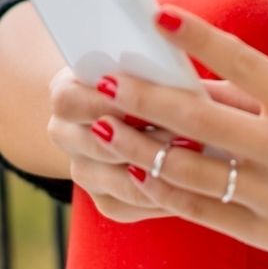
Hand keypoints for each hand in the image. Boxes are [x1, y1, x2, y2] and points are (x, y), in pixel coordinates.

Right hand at [46, 60, 262, 223]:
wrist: (125, 108)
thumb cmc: (139, 74)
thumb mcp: (137, 62)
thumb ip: (148, 68)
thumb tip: (180, 78)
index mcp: (64, 96)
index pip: (72, 102)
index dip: (116, 103)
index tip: (157, 99)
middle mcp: (64, 137)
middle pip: (101, 148)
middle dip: (151, 142)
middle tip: (195, 134)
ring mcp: (83, 172)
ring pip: (123, 184)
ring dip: (164, 173)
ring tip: (203, 159)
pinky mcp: (106, 201)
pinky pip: (136, 206)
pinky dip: (168, 196)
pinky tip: (198, 184)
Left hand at [87, 4, 267, 268]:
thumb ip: (261, 98)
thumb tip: (194, 80)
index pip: (246, 62)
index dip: (199, 37)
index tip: (158, 14)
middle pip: (202, 117)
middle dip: (145, 97)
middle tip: (103, 79)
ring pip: (189, 168)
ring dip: (139, 147)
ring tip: (104, 127)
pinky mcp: (266, 233)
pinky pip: (200, 209)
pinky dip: (161, 189)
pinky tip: (135, 172)